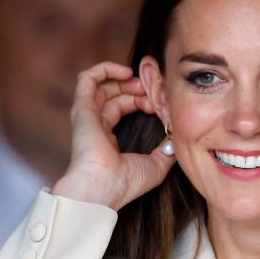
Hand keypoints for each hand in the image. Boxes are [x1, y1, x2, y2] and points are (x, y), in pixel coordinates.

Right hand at [52, 61, 175, 209]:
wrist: (102, 189)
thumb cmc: (125, 183)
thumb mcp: (157, 165)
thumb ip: (167, 150)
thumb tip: (177, 138)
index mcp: (108, 138)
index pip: (123, 107)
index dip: (143, 100)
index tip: (160, 103)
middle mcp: (96, 125)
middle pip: (115, 94)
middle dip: (136, 88)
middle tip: (154, 91)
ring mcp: (88, 116)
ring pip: (102, 85)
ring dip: (124, 78)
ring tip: (141, 81)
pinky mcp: (82, 108)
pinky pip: (87, 79)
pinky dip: (105, 69)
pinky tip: (125, 71)